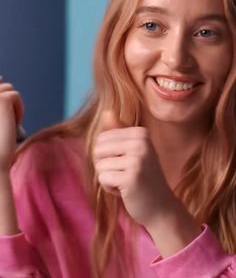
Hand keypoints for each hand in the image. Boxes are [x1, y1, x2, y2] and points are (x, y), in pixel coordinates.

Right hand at [0, 82, 23, 171]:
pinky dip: (19, 110)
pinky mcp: (0, 99)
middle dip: (6, 102)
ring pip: (8, 88)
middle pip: (0, 85)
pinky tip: (13, 125)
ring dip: (12, 106)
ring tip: (7, 125)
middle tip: (5, 124)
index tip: (1, 89)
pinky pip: (15, 95)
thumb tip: (0, 77)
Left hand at [93, 110, 173, 227]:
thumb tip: (106, 111)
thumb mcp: (133, 151)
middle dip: (105, 165)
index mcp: (140, 133)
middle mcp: (140, 143)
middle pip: (98, 149)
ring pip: (99, 165)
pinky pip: (103, 178)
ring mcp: (137, 159)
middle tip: (125, 173)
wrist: (161, 206)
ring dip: (108, 178)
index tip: (126, 164)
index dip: (108, 155)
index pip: (102, 138)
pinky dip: (109, 188)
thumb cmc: (143, 177)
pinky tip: (125, 191)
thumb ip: (119, 131)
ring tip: (126, 182)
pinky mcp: (131, 177)